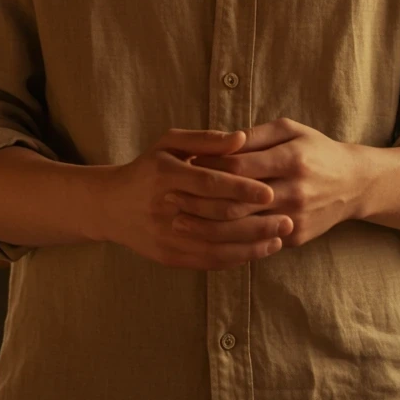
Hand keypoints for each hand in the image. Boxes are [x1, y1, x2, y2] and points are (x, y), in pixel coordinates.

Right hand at [102, 127, 289, 270]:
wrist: (111, 205)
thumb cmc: (148, 167)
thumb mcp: (170, 143)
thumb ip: (206, 139)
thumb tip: (242, 138)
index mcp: (165, 174)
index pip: (210, 184)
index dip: (241, 189)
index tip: (270, 190)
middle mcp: (164, 207)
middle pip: (217, 218)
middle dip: (256, 219)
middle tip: (288, 215)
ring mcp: (166, 236)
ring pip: (217, 245)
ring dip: (252, 244)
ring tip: (281, 235)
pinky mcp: (169, 257)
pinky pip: (208, 262)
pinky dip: (236, 259)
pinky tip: (258, 251)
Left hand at [172, 117, 359, 248]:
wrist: (353, 184)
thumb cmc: (315, 149)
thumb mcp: (290, 129)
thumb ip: (255, 135)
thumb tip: (219, 142)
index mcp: (291, 159)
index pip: (239, 166)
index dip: (208, 167)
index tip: (184, 165)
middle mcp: (294, 191)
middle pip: (236, 201)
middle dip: (199, 201)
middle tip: (169, 197)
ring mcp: (295, 218)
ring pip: (242, 228)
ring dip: (205, 227)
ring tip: (178, 222)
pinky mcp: (295, 238)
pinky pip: (255, 242)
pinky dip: (228, 241)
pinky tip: (204, 236)